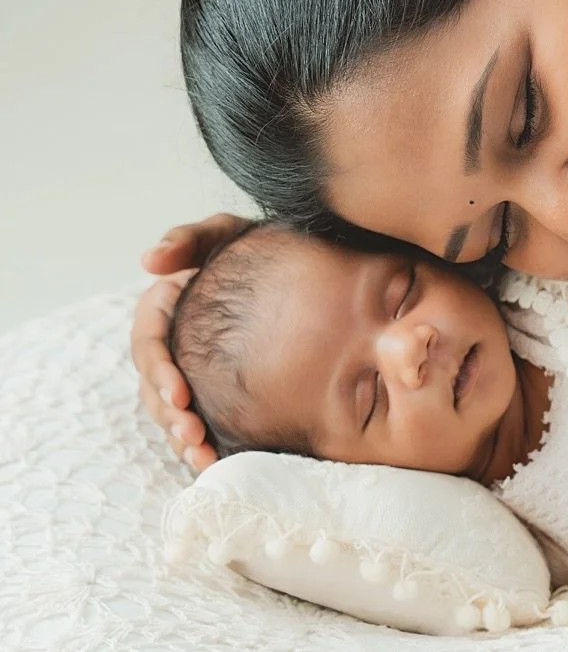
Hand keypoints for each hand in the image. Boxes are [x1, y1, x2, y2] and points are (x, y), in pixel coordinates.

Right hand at [134, 213, 248, 469]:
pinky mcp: (209, 388)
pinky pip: (197, 419)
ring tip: (201, 456)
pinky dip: (201, 442)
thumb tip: (149, 261)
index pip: (148, 346)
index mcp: (163, 311)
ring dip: (181, 436)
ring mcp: (187, 368)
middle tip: (192, 435)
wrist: (293, 270)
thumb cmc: (252, 248)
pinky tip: (216, 461)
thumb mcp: (224, 233)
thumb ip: (189, 238)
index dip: (158, 372)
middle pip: (155, 388)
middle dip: (169, 415)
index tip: (180, 394)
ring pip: (171, 410)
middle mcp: (170, 344)